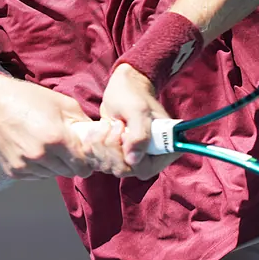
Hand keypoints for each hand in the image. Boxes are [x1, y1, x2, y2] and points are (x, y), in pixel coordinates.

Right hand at [0, 75, 101, 180]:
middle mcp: (41, 155)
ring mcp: (25, 165)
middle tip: (66, 149)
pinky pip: (36, 175)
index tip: (85, 155)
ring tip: (46, 146)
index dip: (88, 161)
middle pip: (70, 172)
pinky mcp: (14, 171)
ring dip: (55, 165)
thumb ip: (82, 122)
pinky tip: (31, 149)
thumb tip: (97, 137)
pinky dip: (38, 167)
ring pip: (53, 175)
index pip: (84, 165)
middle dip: (72, 162)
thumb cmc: (26, 99)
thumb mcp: (61, 102)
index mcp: (56, 138)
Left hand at [99, 64, 180, 179]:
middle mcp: (150, 159)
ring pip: (108, 167)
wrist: (123, 89)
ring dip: (101, 144)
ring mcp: (132, 159)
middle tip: (115, 125)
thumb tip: (133, 161)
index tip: (124, 133)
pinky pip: (98, 162)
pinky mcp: (115, 156)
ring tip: (108, 124)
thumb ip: (139, 135)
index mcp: (165, 150)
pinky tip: (99, 130)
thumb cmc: (134, 96)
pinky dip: (93, 146)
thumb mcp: (138, 111)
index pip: (145, 169)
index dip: (129, 156)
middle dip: (112, 147)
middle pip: (124, 170)